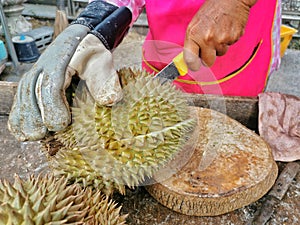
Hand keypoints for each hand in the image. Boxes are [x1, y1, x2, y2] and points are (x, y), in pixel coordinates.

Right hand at [8, 1, 119, 140]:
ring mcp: (36, 73)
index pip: (51, 84)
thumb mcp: (103, 63)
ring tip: (30, 137)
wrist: (81, 41)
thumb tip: (110, 101)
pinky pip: (22, 97)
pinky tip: (20, 130)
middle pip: (32, 91)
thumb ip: (106, 81)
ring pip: (24, 95)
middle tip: (40, 135)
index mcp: (60, 61)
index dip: (53, 106)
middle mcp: (43, 67)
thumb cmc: (92, 55)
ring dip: (24, 117)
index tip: (60, 125)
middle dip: (34, 115)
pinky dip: (19, 113)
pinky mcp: (33, 81)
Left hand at [184, 0, 256, 69]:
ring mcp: (222, 39)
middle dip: (208, 58)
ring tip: (219, 32)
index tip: (194, 65)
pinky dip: (228, 40)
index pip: (190, 59)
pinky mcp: (234, 38)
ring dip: (219, 47)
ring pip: (220, 54)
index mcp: (194, 35)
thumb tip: (190, 59)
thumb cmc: (211, 11)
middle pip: (207, 62)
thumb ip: (192, 42)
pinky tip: (226, 29)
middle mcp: (207, 39)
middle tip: (209, 48)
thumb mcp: (195, 24)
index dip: (193, 65)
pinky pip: (230, 46)